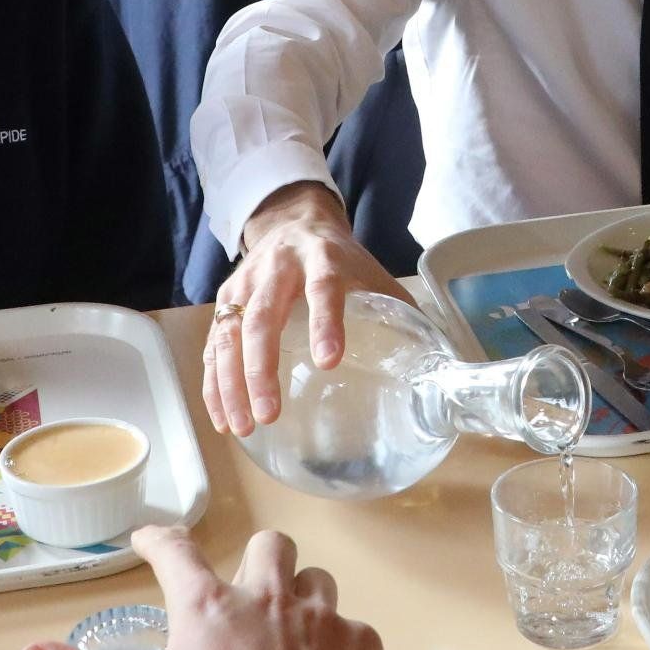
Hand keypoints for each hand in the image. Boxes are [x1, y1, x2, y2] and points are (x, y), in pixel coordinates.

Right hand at [203, 181, 410, 434]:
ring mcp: (245, 285)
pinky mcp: (226, 302)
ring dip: (231, 384)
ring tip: (243, 426)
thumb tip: (436, 366)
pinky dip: (214, 383)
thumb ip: (399, 312)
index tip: (329, 361)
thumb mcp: (372, 273)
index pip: (323, 289)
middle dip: (262, 368)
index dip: (325, 323)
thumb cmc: (341, 259)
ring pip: (230, 334)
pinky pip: (214, 345)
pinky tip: (222, 417)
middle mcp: (277, 270)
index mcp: (322, 260)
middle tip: (270, 413)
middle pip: (263, 317)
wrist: (293, 222)